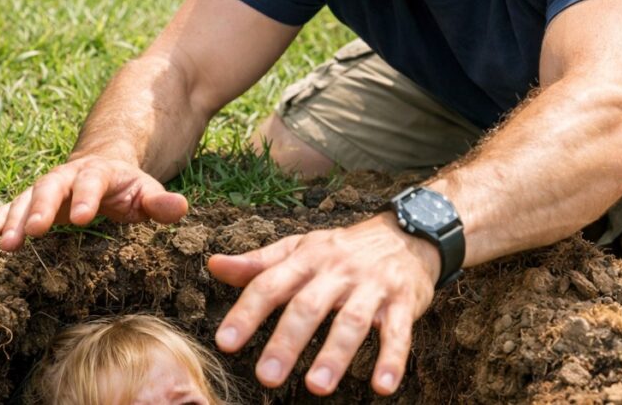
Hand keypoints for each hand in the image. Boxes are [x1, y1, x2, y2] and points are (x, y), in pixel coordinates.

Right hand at [0, 156, 188, 250]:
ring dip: (12, 222)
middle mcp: (67, 177)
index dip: (87, 197)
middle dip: (40, 208)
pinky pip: (9, 212)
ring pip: (25, 200)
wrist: (104, 168)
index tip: (81, 218)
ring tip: (0, 246)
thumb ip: (161, 202)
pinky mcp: (32, 203)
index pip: (93, 182)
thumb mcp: (148, 192)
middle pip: (50, 187)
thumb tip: (181, 207)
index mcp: (100, 173)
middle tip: (33, 232)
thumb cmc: (129, 187)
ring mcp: (46, 189)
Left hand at [207, 212, 441, 395]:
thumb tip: (214, 265)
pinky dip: (392, 360)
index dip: (246, 312)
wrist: (407, 234)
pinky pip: (398, 333)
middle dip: (287, 342)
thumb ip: (259, 262)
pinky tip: (382, 387)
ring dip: (334, 355)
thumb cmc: (342, 249)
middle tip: (267, 377)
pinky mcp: (403, 303)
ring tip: (316, 387)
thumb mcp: (301, 248)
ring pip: (351, 322)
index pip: (270, 284)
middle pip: (308, 306)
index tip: (225, 343)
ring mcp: (372, 287)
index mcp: (308, 258)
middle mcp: (338, 271)